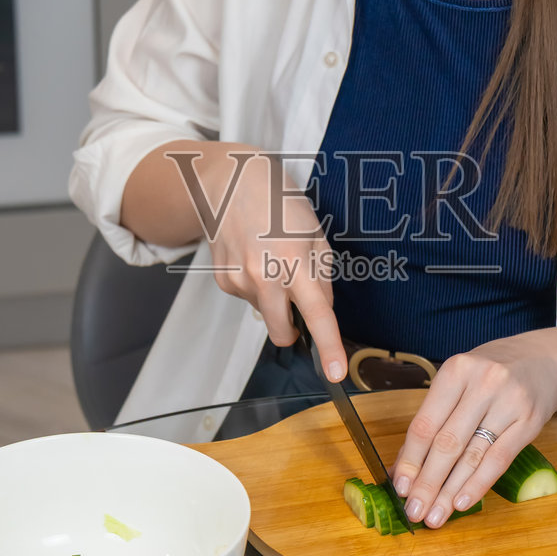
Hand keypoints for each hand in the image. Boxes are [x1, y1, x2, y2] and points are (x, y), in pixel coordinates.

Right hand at [201, 147, 348, 380]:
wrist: (230, 182)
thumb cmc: (280, 203)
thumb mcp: (315, 234)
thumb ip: (321, 277)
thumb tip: (319, 311)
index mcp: (294, 261)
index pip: (317, 314)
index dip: (328, 347)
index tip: (335, 373)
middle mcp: (263, 276)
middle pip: (281, 333)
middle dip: (292, 330)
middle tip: (296, 303)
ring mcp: (238, 281)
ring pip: (265, 314)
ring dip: (273, 299)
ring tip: (270, 258)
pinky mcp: (222, 281)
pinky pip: (247, 299)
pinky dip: (255, 288)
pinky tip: (252, 258)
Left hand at [391, 335, 556, 526]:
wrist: (544, 361)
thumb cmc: (490, 375)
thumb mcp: (459, 383)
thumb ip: (433, 419)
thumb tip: (403, 467)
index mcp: (456, 370)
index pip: (425, 424)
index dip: (410, 460)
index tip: (400, 488)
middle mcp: (482, 383)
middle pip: (447, 443)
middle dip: (427, 483)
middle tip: (414, 511)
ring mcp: (509, 402)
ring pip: (472, 456)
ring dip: (450, 491)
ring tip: (435, 516)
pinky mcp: (530, 422)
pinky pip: (499, 460)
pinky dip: (478, 484)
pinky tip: (462, 502)